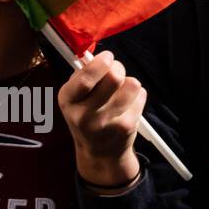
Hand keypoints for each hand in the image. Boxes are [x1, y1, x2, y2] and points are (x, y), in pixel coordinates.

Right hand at [57, 50, 143, 186]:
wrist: (100, 152)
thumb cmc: (88, 114)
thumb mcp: (75, 97)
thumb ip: (84, 75)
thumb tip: (97, 56)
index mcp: (67, 101)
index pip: (86, 79)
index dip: (101, 63)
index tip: (107, 57)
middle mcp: (84, 114)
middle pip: (114, 78)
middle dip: (118, 68)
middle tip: (116, 72)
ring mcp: (106, 122)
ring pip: (131, 84)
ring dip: (129, 83)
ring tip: (122, 91)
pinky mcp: (126, 126)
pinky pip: (140, 95)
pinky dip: (137, 96)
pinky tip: (127, 106)